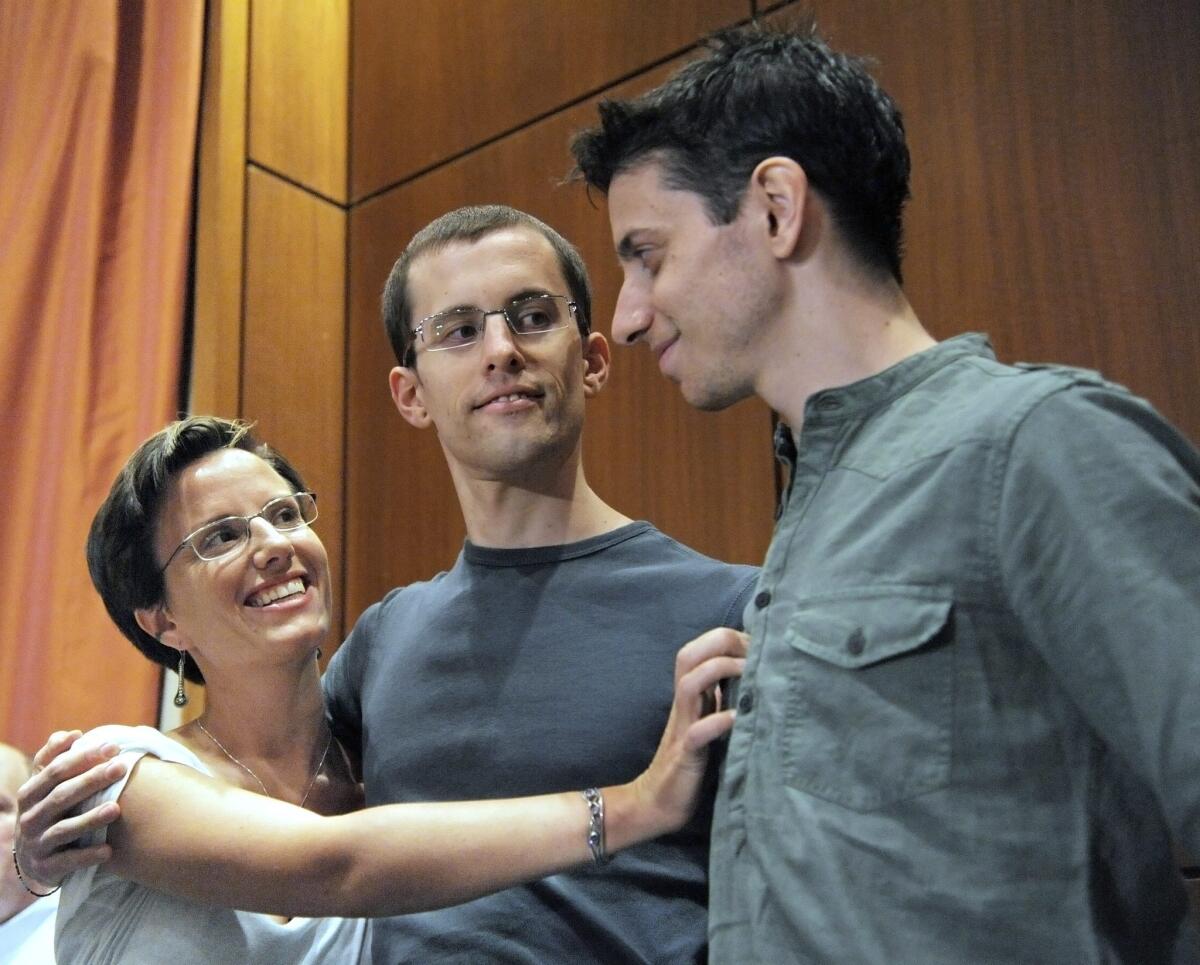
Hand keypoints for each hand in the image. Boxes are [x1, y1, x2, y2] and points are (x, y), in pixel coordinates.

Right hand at [15, 730, 127, 887]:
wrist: (33, 859)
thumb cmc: (49, 811)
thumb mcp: (46, 786)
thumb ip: (55, 759)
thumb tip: (71, 734)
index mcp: (30, 793)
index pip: (55, 770)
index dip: (83, 757)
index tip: (113, 747)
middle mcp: (30, 817)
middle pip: (62, 795)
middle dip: (92, 780)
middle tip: (121, 767)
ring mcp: (37, 844)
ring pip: (64, 829)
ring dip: (90, 819)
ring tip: (116, 809)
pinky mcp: (46, 868)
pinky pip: (68, 861)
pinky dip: (87, 856)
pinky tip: (108, 850)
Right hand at [618, 627, 748, 842]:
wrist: (656, 802)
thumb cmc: (690, 763)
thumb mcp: (707, 723)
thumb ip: (720, 700)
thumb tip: (754, 679)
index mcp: (691, 696)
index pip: (699, 649)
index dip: (728, 639)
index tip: (759, 645)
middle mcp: (684, 705)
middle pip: (688, 655)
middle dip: (721, 643)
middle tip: (754, 651)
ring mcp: (683, 727)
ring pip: (689, 684)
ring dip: (719, 671)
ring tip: (749, 673)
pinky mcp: (685, 755)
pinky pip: (698, 732)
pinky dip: (719, 721)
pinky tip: (739, 718)